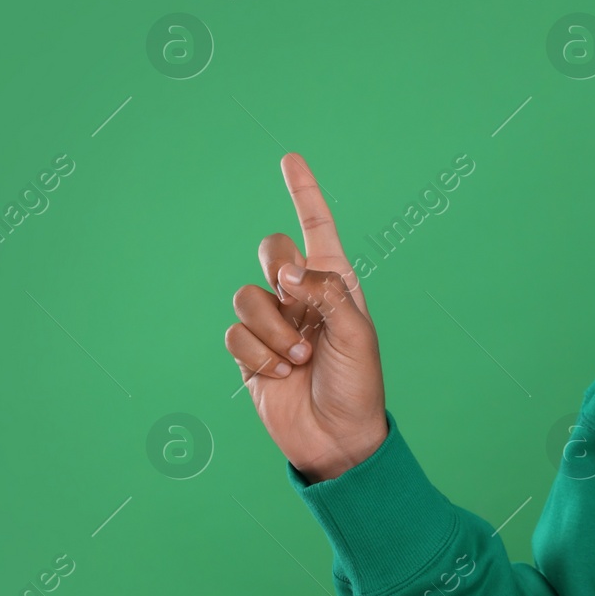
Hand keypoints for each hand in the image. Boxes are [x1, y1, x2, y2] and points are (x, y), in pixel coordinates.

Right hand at [224, 153, 387, 482]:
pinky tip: (280, 373)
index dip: (303, 192)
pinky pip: (236, 332)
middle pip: (270, 249)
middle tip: (298, 299)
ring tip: (300, 357)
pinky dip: (258, 354)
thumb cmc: (359, 384)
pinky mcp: (249, 352)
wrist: (338, 437)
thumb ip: (324, 292)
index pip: (317, 227)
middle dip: (279, 269)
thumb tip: (284, 271)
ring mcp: (272, 322)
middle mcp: (300, 295)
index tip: (289, 158)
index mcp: (335, 282)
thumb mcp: (356, 333)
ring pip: (246, 295)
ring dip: (273, 329)